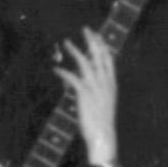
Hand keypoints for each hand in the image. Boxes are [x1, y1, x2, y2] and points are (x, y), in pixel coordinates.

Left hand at [58, 34, 121, 166]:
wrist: (103, 137)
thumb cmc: (101, 123)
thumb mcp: (100, 103)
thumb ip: (91, 90)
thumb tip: (78, 79)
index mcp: (111, 85)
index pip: (109, 61)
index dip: (103, 47)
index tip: (97, 36)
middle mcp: (106, 84)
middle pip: (100, 57)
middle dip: (93, 42)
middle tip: (86, 29)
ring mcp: (96, 89)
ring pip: (87, 64)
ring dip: (76, 52)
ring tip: (66, 43)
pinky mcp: (86, 95)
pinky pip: (73, 79)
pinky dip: (64, 73)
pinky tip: (56, 69)